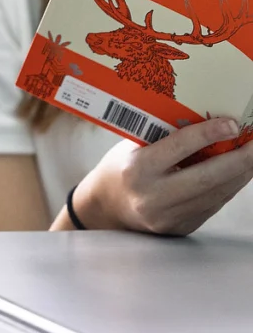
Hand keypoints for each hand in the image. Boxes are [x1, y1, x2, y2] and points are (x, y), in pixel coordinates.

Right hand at [68, 117, 252, 234]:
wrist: (108, 208)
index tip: (232, 123)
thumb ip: (164, 138)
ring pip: (216, 194)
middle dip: (239, 159)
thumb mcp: (132, 147)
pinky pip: (214, 204)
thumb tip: (205, 121)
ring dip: (241, 174)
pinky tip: (240, 172)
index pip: (177, 148)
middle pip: (206, 177)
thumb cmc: (121, 168)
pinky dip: (230, 186)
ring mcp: (169, 216)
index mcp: (136, 170)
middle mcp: (153, 196)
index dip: (207, 134)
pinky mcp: (183, 227)